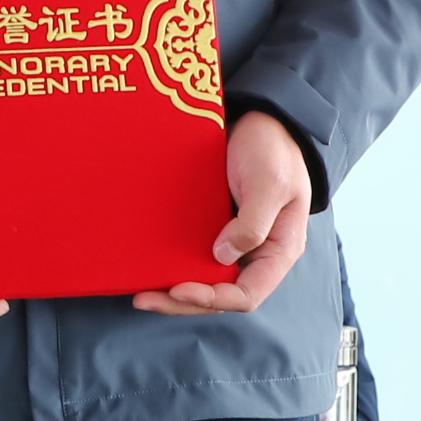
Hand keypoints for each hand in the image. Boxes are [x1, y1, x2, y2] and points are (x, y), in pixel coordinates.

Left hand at [133, 111, 315, 315]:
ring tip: (141, 292)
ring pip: (206, 281)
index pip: (248, 293)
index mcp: (279, 250)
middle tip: (144, 298)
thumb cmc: (271, 148)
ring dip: (174, 290)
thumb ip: (253, 222)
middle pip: (221, 294)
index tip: (179, 287)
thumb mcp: (269, 182)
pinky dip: (174, 265)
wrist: (260, 119)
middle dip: (184, 302)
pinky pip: (195, 257)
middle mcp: (257, 254)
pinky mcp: (215, 229)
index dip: (213, 298)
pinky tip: (149, 265)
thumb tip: (223, 256)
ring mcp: (236, 243)